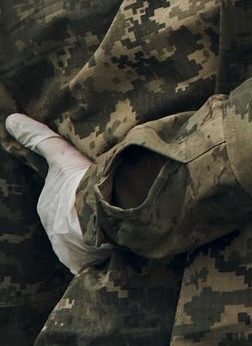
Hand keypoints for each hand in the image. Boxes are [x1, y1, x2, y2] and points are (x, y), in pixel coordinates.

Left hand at [5, 113, 108, 272]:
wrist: (98, 218)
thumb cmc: (80, 184)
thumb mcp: (61, 156)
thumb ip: (38, 138)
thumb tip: (10, 119)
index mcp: (47, 204)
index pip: (60, 195)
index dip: (74, 188)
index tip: (87, 183)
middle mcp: (51, 228)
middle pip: (68, 215)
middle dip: (81, 209)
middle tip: (102, 197)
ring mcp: (65, 247)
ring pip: (80, 233)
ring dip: (91, 227)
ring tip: (111, 216)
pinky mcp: (81, 261)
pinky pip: (91, 251)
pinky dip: (101, 244)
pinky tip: (113, 236)